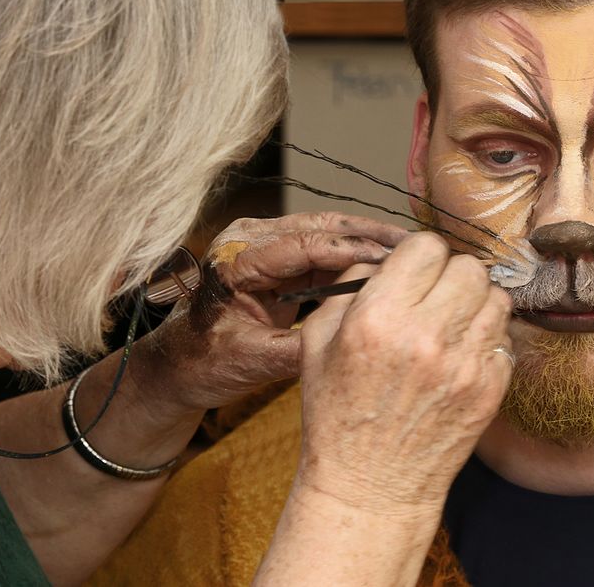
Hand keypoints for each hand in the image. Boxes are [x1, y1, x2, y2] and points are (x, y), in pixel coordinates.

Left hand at [133, 212, 406, 413]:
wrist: (176, 367)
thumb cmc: (202, 363)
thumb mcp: (253, 361)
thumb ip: (301, 348)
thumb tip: (355, 337)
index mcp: (237, 258)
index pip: (305, 245)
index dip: (353, 251)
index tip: (396, 262)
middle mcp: (250, 240)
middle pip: (322, 227)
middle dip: (370, 235)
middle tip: (417, 245)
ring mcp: (264, 245)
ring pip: (327, 234)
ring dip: (367, 242)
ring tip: (412, 253)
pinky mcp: (277, 259)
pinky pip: (323, 252)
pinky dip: (354, 258)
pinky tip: (386, 268)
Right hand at [294, 232, 513, 517]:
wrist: (370, 485)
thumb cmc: (337, 413)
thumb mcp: (317, 341)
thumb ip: (349, 286)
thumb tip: (386, 257)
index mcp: (378, 316)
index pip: (427, 246)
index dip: (419, 255)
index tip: (413, 271)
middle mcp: (426, 335)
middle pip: (468, 267)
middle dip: (450, 276)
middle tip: (434, 297)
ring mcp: (465, 364)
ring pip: (496, 298)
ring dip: (474, 304)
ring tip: (451, 325)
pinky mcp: (490, 390)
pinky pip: (505, 338)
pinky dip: (487, 339)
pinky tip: (461, 356)